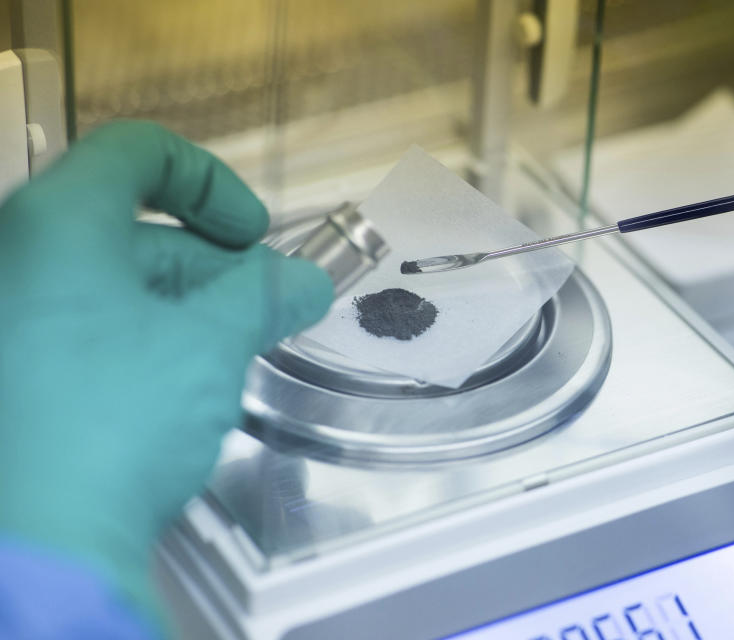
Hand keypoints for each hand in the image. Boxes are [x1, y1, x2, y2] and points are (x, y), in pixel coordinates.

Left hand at [0, 122, 332, 620]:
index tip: (258, 239)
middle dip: (211, 263)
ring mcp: (4, 317)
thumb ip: (265, 295)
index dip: (212, 182)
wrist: (30, 547)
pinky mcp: (8, 373)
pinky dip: (136, 338)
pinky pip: (77, 328)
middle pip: (127, 225)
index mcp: (55, 223)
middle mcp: (12, 256)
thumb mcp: (210, 345)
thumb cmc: (120, 415)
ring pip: (104, 283)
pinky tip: (176, 387)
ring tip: (230, 355)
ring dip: (181, 305)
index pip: (137, 151)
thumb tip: (310, 281)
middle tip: (265, 312)